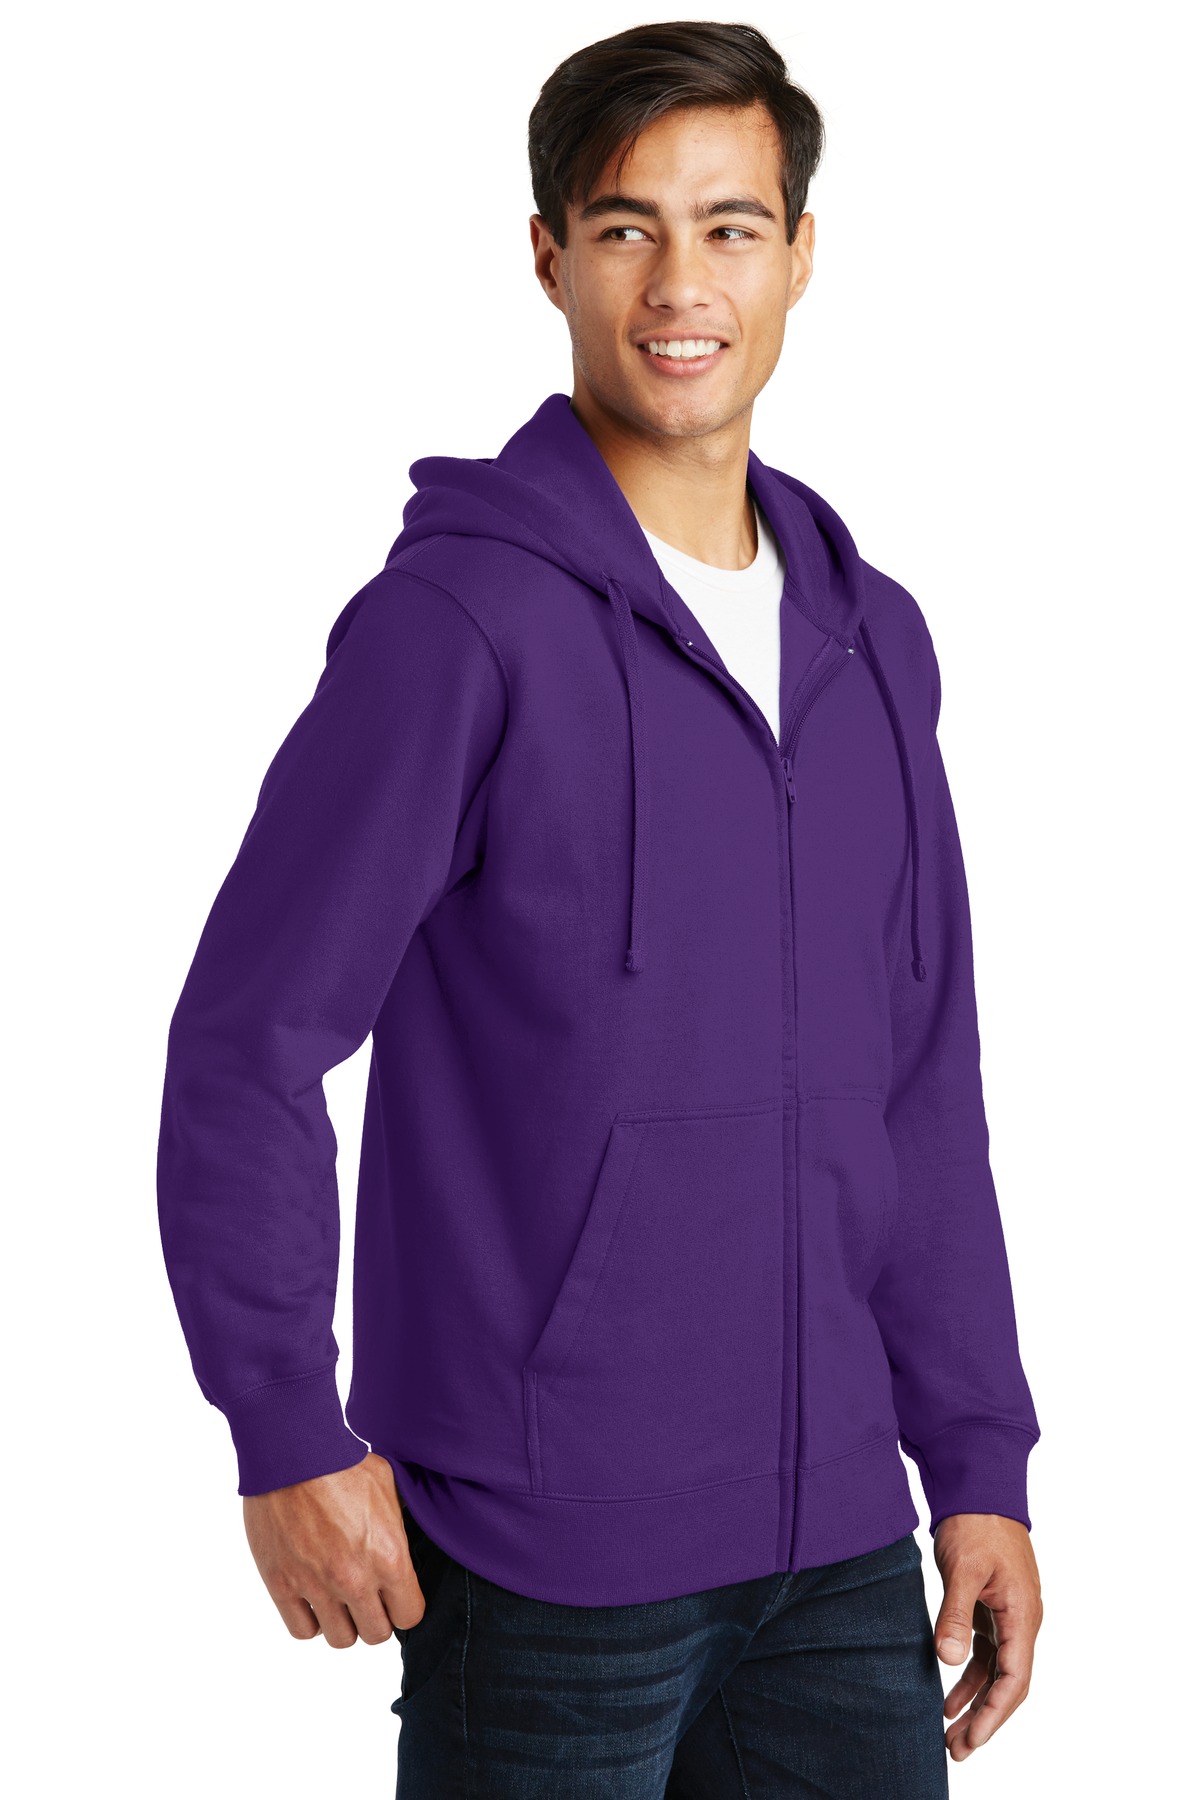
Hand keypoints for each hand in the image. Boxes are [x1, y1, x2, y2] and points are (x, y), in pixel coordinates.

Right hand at [242, 1450, 424, 1647]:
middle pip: (376, 1634)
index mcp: (389, 1556)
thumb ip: (400, 1525)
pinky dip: (310, 1619)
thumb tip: (408, 1541)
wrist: (291, 1452)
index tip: (395, 1594)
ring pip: (340, 1639)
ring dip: (343, 1621)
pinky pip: (302, 1630)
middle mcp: (355, 1579)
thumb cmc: (342, 1462)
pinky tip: (314, 1596)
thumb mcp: (388, 1487)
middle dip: (376, 1616)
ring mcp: (316, 1586)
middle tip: (367, 1595)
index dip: (404, 1605)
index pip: (410, 1616)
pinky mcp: (281, 1585)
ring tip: (340, 1596)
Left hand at [930, 1513, 1041, 1760]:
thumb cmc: (975, 1521)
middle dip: (984, 1719)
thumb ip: (955, 1614)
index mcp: (1023, 1614)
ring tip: (949, 1732)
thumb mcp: (963, 1568)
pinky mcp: (992, 1606)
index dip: (994, 1714)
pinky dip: (968, 1675)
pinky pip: (985, 1652)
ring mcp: (1008, 1614)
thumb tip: (948, 1660)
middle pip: (1008, 1683)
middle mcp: (1022, 1619)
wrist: (980, 1484)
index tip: (972, 1740)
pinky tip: (947, 1692)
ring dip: (975, 1701)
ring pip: (996, 1671)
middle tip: (956, 1750)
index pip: (1014, 1679)